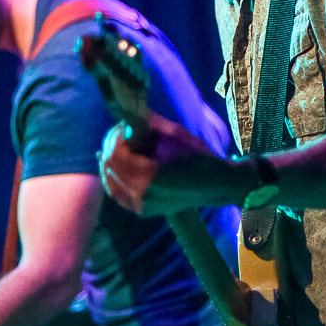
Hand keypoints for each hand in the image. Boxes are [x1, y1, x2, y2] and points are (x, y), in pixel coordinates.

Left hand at [98, 113, 226, 215]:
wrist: (216, 184)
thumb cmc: (199, 156)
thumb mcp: (175, 134)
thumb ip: (148, 123)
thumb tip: (128, 114)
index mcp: (149, 176)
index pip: (116, 155)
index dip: (116, 137)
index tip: (124, 126)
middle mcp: (141, 195)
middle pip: (110, 168)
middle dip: (112, 148)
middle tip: (122, 135)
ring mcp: (142, 206)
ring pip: (110, 183)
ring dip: (112, 164)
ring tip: (122, 149)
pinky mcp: (144, 211)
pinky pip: (119, 195)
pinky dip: (116, 180)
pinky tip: (121, 167)